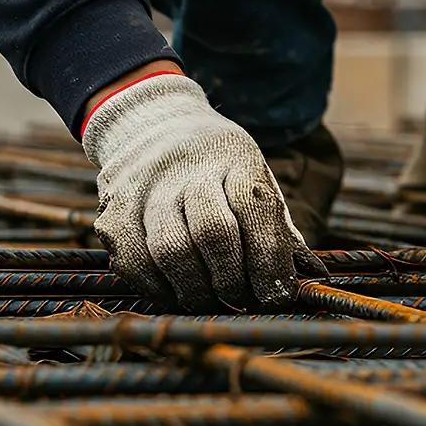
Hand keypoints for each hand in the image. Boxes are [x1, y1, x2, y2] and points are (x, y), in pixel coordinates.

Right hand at [82, 71, 319, 308]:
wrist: (151, 124)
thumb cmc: (217, 166)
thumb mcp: (254, 175)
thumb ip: (277, 225)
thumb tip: (311, 275)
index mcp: (231, 156)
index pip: (255, 208)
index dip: (270, 260)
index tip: (278, 294)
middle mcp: (184, 168)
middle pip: (212, 231)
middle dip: (233, 279)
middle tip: (242, 300)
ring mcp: (143, 188)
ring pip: (169, 251)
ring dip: (196, 291)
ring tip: (211, 301)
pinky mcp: (113, 212)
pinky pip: (134, 263)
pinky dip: (159, 290)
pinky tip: (177, 293)